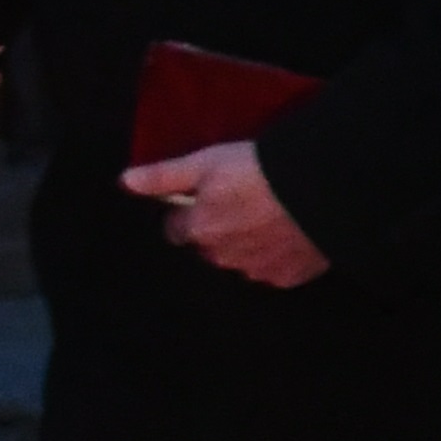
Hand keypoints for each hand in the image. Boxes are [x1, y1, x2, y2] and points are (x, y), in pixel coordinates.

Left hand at [120, 139, 329, 285]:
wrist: (317, 190)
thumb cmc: (256, 170)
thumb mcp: (205, 162)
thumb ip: (164, 176)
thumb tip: (123, 182)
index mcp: (198, 230)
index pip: (177, 230)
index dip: (189, 213)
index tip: (205, 199)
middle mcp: (221, 257)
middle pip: (209, 248)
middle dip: (218, 233)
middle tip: (242, 205)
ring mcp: (255, 271)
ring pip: (241, 261)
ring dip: (247, 246)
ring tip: (268, 220)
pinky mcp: (287, 278)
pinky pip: (273, 270)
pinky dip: (277, 257)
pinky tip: (289, 235)